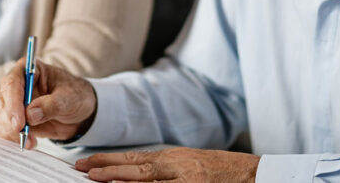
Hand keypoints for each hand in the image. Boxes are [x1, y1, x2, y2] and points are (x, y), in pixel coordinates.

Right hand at [0, 58, 96, 148]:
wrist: (78, 113)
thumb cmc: (74, 96)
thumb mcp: (69, 98)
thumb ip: (51, 104)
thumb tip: (31, 114)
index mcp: (28, 69)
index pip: (12, 83)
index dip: (13, 103)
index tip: (19, 123)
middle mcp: (15, 84)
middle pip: (0, 102)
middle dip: (10, 122)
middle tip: (25, 136)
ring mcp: (10, 102)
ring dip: (10, 133)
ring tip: (30, 141)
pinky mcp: (10, 118)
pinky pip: (1, 129)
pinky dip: (11, 139)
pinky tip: (28, 142)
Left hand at [75, 147, 259, 181]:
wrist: (257, 175)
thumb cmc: (223, 172)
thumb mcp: (190, 164)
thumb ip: (164, 169)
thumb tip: (133, 173)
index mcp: (175, 158)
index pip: (135, 158)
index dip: (109, 161)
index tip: (85, 164)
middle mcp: (179, 167)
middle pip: (137, 167)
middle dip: (107, 169)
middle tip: (82, 170)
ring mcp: (188, 182)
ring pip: (149, 182)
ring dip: (122, 182)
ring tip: (96, 181)